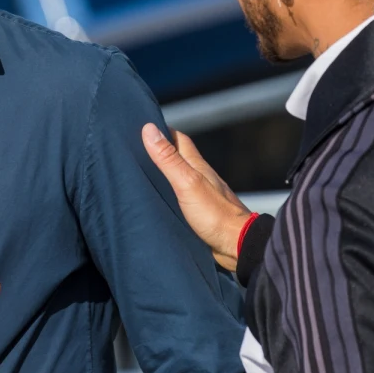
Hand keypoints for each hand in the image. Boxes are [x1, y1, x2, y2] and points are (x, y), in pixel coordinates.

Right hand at [142, 124, 250, 271]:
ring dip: (163, 174)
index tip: (143, 126)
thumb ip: (168, 159)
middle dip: (159, 152)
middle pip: (177, 157)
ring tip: (141, 174)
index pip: (178, 139)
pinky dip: (168, 194)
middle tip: (136, 150)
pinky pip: (179, 197)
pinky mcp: (198, 213)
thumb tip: (149, 129)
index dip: (161, 131)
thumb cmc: (215, 214)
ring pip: (178, 178)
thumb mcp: (186, 183)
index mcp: (197, 165)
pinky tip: (158, 200)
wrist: (237, 246)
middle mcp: (199, 177)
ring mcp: (200, 195)